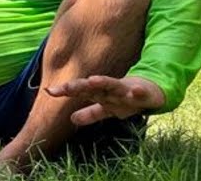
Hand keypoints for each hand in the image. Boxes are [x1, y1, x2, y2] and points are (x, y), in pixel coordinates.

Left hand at [45, 75, 164, 125]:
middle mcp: (109, 90)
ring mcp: (125, 90)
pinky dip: (137, 91)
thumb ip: (91, 113)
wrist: (151, 91)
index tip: (49, 90)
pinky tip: (135, 90)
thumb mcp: (108, 109)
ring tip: (93, 80)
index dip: (66, 91)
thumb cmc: (124, 99)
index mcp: (100, 94)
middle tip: (65, 87)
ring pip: (113, 85)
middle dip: (79, 86)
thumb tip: (72, 119)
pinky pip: (139, 92)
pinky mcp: (141, 92)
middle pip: (92, 87)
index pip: (80, 92)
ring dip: (104, 83)